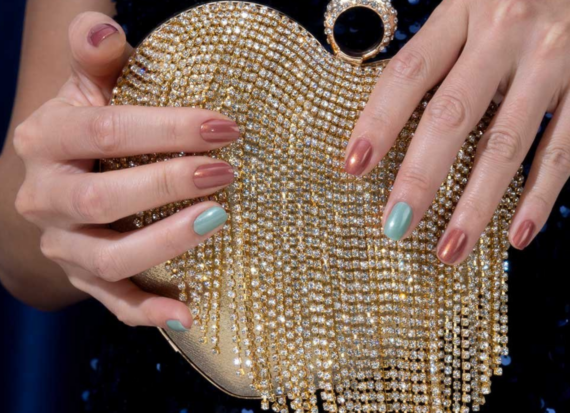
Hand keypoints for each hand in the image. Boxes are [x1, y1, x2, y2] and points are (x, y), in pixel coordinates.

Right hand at [13, 12, 238, 329]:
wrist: (62, 180)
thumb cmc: (90, 129)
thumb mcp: (87, 89)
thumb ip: (95, 59)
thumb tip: (103, 27)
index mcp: (46, 140)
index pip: (104, 132)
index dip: (166, 130)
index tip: (224, 127)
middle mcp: (45, 197)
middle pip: (102, 198)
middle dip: (168, 184)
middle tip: (225, 172)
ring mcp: (62, 245)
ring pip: (107, 257)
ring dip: (165, 243)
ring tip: (217, 220)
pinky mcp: (84, 279)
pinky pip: (112, 302)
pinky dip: (148, 312)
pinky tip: (187, 313)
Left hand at [345, 0, 569, 264]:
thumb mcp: (467, 4)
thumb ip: (435, 50)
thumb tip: (386, 118)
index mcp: (462, 11)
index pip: (408, 73)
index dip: (377, 121)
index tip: (352, 167)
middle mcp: (504, 34)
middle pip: (452, 115)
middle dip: (420, 177)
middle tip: (395, 225)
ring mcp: (551, 60)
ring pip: (507, 143)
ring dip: (477, 204)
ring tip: (451, 249)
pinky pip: (564, 149)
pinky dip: (541, 196)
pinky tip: (518, 234)